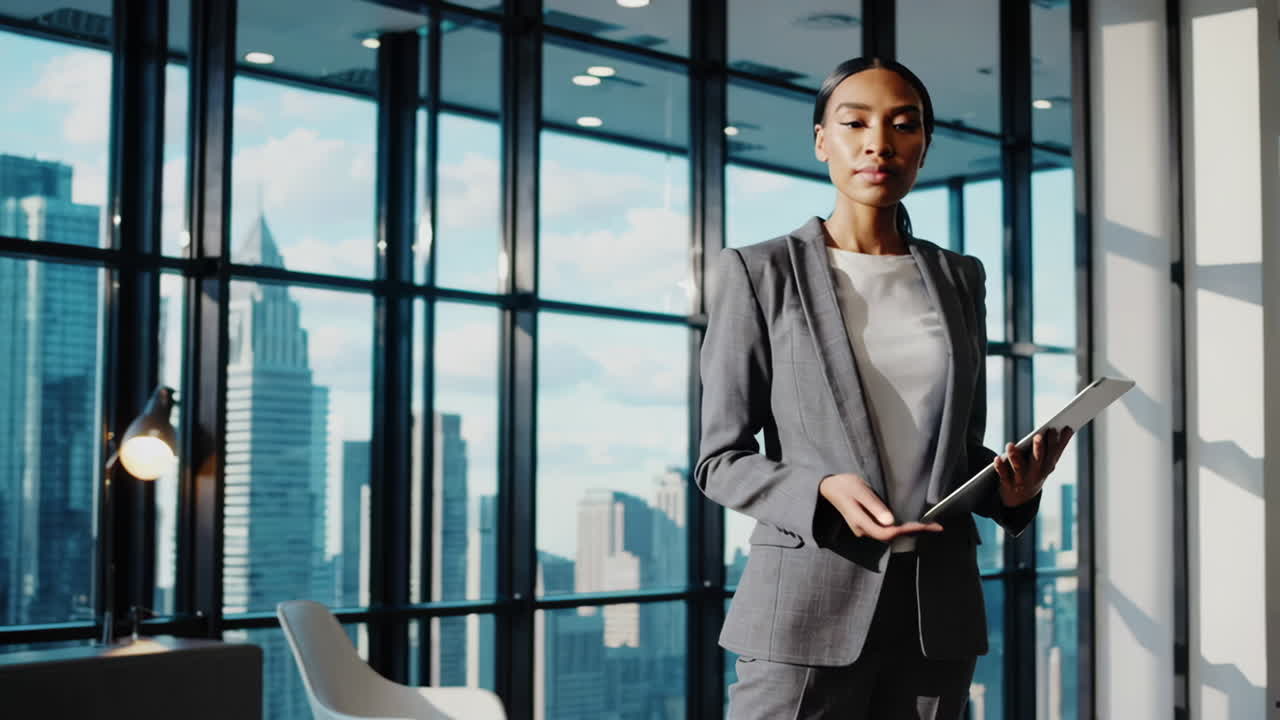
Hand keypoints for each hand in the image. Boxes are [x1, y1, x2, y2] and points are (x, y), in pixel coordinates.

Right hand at [819, 473, 942, 541]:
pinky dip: (900, 527)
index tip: (926, 525)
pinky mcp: (865, 525)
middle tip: (936, 526)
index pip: (888, 532)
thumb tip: (890, 521)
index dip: (908, 530)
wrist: (828, 487)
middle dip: (913, 531)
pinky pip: (885, 530)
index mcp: (861, 522)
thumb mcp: (860, 491)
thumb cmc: (844, 485)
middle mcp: (862, 530)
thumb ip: (874, 506)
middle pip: (891, 536)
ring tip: (928, 525)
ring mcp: (863, 529)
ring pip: (889, 534)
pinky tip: (911, 523)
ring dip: (908, 530)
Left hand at [993, 427, 1073, 507]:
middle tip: (1038, 436)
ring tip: (1010, 444)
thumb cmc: (1036, 471)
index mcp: (1047, 467)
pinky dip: (1000, 467)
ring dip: (1014, 457)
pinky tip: (997, 458)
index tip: (1052, 429)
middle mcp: (1035, 475)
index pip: (1052, 454)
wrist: (1021, 497)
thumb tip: (1069, 428)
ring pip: (1018, 469)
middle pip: (1037, 461)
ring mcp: (1021, 480)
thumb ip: (1058, 446)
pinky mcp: (1008, 484)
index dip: (1053, 442)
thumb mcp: (1048, 461)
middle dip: (1039, 449)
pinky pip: (1003, 476)